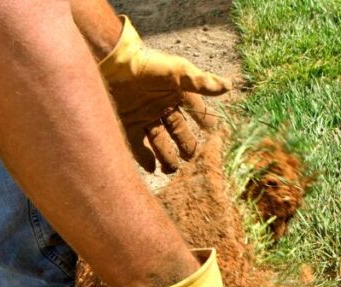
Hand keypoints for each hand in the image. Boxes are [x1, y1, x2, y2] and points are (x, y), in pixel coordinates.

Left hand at [99, 16, 231, 173]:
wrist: (112, 62)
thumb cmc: (147, 64)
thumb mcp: (178, 72)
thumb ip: (201, 82)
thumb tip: (228, 86)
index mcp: (176, 94)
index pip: (196, 111)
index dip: (206, 121)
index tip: (215, 134)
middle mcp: (161, 107)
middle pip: (179, 131)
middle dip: (187, 146)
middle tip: (193, 159)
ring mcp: (144, 117)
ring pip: (160, 142)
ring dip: (167, 156)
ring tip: (172, 169)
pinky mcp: (127, 124)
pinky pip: (138, 147)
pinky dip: (146, 159)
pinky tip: (153, 169)